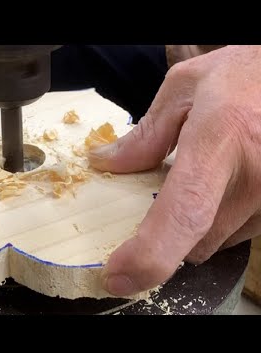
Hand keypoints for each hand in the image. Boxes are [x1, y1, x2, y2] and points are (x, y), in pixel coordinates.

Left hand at [88, 45, 260, 296]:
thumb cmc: (242, 76)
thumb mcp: (185, 89)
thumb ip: (145, 133)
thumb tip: (106, 164)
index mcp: (221, 139)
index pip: (183, 212)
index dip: (149, 254)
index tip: (118, 276)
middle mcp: (255, 176)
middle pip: (194, 241)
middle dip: (163, 235)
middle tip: (153, 202)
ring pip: (216, 243)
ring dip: (193, 227)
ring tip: (199, 182)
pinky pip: (240, 234)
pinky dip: (219, 222)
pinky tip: (220, 188)